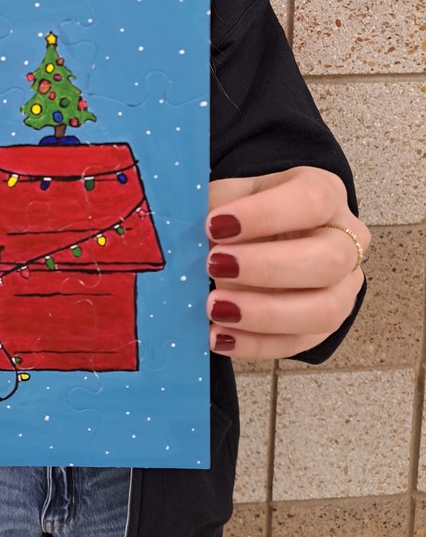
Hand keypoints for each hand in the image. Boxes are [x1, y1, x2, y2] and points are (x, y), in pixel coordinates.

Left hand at [206, 167, 369, 359]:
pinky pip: (302, 343)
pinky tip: (219, 336)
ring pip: (326, 310)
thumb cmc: (247, 208)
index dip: (263, 215)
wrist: (264, 232)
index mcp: (324, 193)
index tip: (215, 225)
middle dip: (267, 268)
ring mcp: (344, 286)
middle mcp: (346, 239)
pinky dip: (257, 344)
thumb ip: (216, 207)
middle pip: (329, 260)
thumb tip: (190, 237)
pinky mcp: (328, 324)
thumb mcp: (231, 193)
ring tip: (215, 309)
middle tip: (215, 267)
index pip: (310, 202)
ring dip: (265, 314)